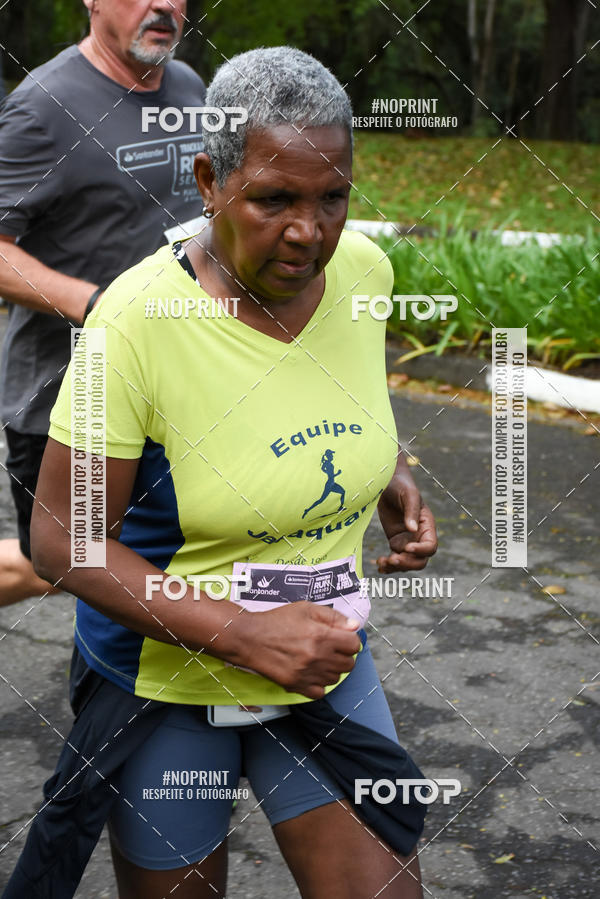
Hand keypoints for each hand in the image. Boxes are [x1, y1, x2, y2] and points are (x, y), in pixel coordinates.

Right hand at [240, 602, 360, 698]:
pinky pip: (320, 692)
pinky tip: (311, 672)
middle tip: (331, 648)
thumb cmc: (277, 621)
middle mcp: (316, 657)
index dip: (349, 640)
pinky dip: (319, 684)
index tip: (342, 638)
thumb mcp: (306, 609)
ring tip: (318, 659)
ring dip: (331, 669)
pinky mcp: (296, 685)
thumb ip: (333, 617)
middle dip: (343, 655)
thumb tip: (354, 626)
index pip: (354, 645)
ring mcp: (307, 673)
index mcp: (321, 635)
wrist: (250, 637)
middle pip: (348, 664)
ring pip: (335, 678)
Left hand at [376, 474, 436, 572]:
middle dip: (407, 562)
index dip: (421, 550)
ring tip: (382, 562)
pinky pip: (394, 559)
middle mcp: (419, 536)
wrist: (386, 483)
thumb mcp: (408, 494)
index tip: (407, 547)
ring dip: (396, 566)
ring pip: (407, 562)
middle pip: (420, 560)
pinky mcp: (395, 542)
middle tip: (392, 559)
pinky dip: (388, 565)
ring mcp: (406, 541)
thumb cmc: (400, 485)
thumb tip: (412, 530)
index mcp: (427, 525)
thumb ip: (412, 511)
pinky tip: (379, 566)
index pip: (430, 546)